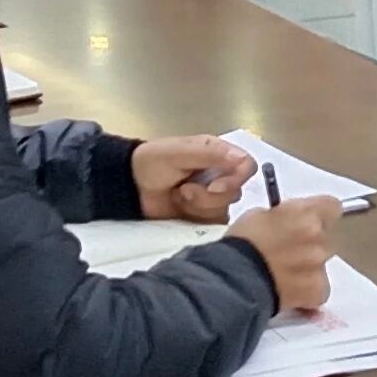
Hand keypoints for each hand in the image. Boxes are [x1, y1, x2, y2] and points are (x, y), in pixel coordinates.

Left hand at [132, 136, 253, 220]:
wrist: (130, 186)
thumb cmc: (152, 162)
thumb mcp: (179, 152)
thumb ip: (210, 155)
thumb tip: (242, 160)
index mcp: (218, 154)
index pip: (246, 166)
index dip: (235, 179)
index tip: (213, 186)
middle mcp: (219, 175)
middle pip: (236, 192)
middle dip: (208, 196)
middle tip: (184, 190)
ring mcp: (212, 198)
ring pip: (224, 209)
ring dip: (198, 206)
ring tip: (178, 197)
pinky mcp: (203, 217)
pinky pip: (213, 224)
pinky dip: (195, 218)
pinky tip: (180, 209)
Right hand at [225, 197, 340, 312]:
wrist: (234, 280)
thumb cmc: (241, 245)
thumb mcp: (258, 215)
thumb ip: (282, 216)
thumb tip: (287, 221)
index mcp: (306, 214)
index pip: (331, 206)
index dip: (320, 213)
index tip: (309, 220)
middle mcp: (318, 237)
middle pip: (326, 237)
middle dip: (311, 242)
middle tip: (288, 250)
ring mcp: (319, 265)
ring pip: (321, 264)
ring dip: (308, 266)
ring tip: (283, 274)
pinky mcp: (317, 290)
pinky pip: (320, 289)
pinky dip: (308, 291)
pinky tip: (290, 291)